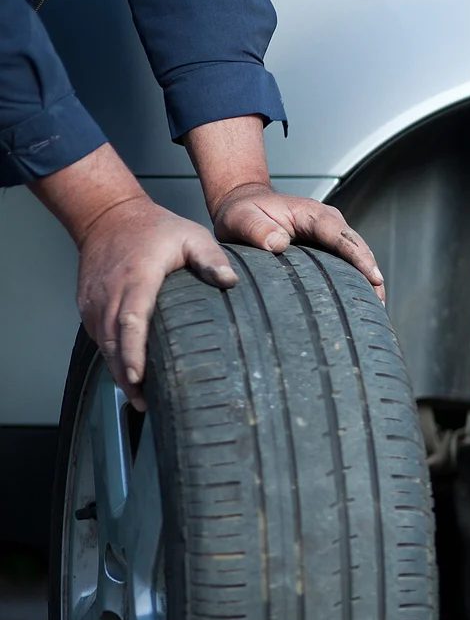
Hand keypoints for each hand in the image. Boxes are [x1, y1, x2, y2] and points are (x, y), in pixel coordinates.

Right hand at [75, 198, 239, 409]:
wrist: (108, 216)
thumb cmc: (154, 229)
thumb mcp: (191, 235)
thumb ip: (211, 258)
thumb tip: (230, 281)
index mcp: (137, 278)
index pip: (130, 320)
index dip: (133, 351)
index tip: (138, 375)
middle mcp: (110, 292)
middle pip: (113, 340)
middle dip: (125, 373)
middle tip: (143, 402)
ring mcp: (95, 300)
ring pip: (103, 342)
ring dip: (117, 370)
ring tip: (138, 397)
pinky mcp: (88, 305)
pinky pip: (97, 336)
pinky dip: (110, 357)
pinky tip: (126, 374)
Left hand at [209, 182, 384, 300]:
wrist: (244, 204)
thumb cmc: (242, 212)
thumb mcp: (241, 218)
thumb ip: (256, 229)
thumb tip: (278, 244)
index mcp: (312, 214)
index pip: (342, 236)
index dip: (359, 258)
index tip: (374, 279)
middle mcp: (329, 222)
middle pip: (359, 248)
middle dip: (371, 275)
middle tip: (378, 305)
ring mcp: (332, 235)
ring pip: (358, 257)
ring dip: (368, 281)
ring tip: (374, 310)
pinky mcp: (329, 248)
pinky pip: (348, 263)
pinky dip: (357, 281)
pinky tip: (360, 303)